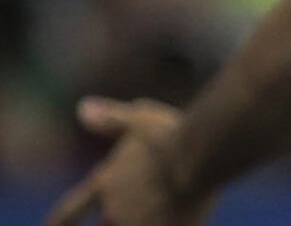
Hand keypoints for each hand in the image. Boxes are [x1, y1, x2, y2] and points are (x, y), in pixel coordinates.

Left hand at [45, 99, 210, 225]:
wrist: (199, 157)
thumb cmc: (171, 134)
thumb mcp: (141, 118)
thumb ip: (111, 119)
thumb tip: (82, 108)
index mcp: (104, 183)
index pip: (70, 211)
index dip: (59, 223)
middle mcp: (111, 210)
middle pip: (106, 224)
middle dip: (120, 218)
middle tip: (145, 204)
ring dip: (143, 220)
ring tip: (162, 208)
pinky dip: (163, 225)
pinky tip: (178, 218)